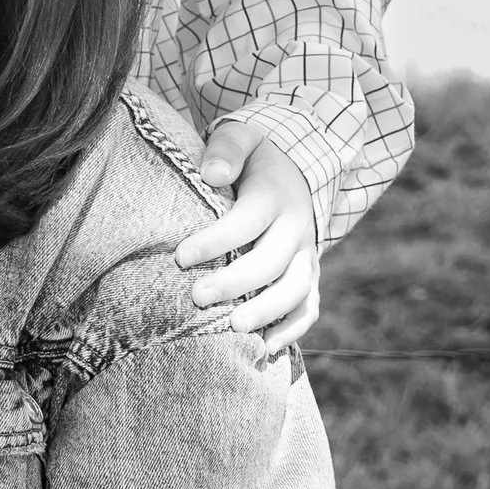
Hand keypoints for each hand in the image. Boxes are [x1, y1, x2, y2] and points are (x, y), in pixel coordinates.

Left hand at [175, 120, 320, 342]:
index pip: (248, 220)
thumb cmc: (252, 160)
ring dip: (267, 311)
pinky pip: (308, 309)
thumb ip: (227, 150)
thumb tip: (212, 173)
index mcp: (275, 196)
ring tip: (233, 328)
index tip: (180, 257)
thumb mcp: (241, 139)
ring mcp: (306, 257)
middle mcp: (296, 228)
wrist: (295, 173)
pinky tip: (265, 349)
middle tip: (198, 297)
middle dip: (236, 282)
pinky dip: (292, 330)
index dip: (216, 240)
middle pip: (272, 261)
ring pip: (296, 289)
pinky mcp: (309, 278)